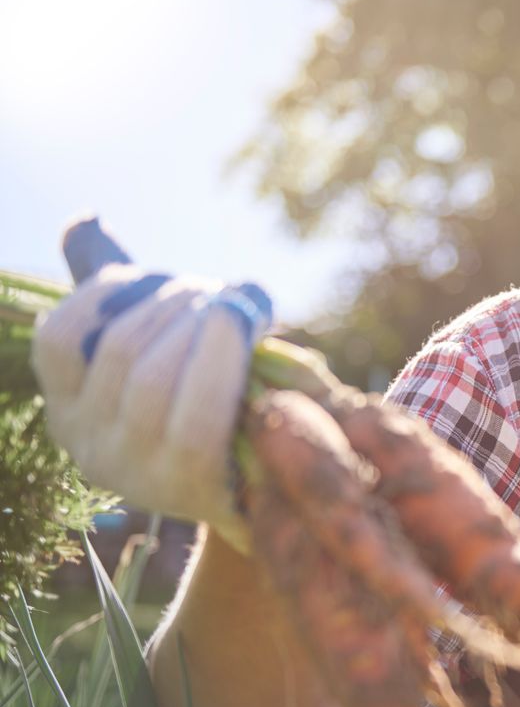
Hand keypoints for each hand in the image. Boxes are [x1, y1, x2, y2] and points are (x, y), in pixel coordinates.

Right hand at [31, 224, 273, 550]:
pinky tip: (239, 328)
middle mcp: (87, 446)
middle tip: (219, 291)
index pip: (60, 338)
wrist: (273, 483)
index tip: (161, 278)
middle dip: (175, 302)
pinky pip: (194, 416)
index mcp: (67, 408)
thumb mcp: (162, 346)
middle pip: (121, 348)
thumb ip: (124, 291)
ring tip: (238, 307)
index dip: (112, 291)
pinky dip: (218, 361)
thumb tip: (87, 219)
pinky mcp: (187, 487)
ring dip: (203, 325)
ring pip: (154, 374)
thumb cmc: (214, 399)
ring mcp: (134, 473)